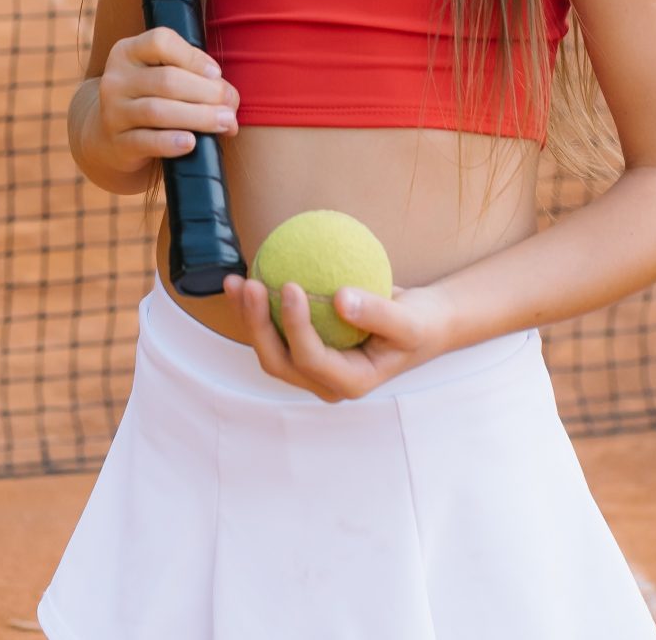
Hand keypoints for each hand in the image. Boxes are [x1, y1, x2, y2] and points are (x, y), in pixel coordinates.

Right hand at [88, 26, 237, 172]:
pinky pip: (145, 141)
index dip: (193, 56)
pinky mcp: (117, 142)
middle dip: (206, 93)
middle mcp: (116, 79)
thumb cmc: (151, 99)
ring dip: (198, 117)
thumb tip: (230, 100)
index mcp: (128, 52)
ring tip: (224, 124)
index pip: (160, 42)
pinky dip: (171, 142)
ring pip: (157, 111)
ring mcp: (113, 112)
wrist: (110, 138)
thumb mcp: (163, 78)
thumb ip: (197, 79)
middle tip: (230, 107)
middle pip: (166, 80)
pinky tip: (191, 143)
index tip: (216, 73)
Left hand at [219, 273, 461, 402]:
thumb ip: (379, 313)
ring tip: (235, 281)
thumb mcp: (409, 321)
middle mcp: (324, 380)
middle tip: (251, 285)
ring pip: (269, 346)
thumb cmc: (419, 323)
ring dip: (247, 316)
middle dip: (257, 326)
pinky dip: (257, 305)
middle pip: (279, 361)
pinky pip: (273, 327)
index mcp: (350, 382)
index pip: (311, 359)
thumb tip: (339, 299)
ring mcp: (311, 366)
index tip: (291, 285)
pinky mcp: (302, 346)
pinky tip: (247, 273)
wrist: (420, 323)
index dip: (295, 327)